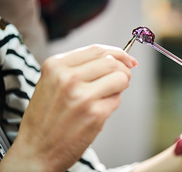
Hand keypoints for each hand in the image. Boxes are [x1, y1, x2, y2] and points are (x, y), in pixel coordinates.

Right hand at [0, 44, 137, 171]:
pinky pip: (117, 100)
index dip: (118, 53)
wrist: (36, 151)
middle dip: (124, 69)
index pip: (97, 49)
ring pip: (120, 78)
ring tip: (110, 94)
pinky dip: (114, 103)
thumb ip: (78, 69)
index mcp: (56, 66)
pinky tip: (100, 110)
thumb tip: (113, 61)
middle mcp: (68, 78)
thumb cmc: (45, 118)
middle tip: (123, 78)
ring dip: (121, 85)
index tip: (128, 59)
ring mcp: (83, 96)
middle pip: (112, 62)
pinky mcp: (95, 114)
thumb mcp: (51, 83)